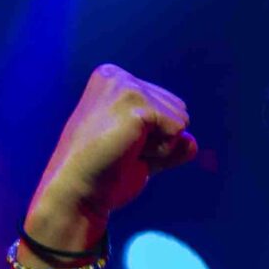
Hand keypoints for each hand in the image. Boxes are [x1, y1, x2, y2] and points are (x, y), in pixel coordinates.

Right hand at [28, 64, 198, 230]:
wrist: (76, 193)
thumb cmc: (102, 176)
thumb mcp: (140, 155)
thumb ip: (167, 144)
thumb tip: (192, 143)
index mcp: (111, 80)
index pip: (167, 105)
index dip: (152, 138)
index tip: (119, 147)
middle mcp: (117, 76)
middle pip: (178, 109)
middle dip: (159, 140)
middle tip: (123, 153)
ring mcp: (126, 87)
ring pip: (181, 119)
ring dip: (160, 147)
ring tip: (124, 153)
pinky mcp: (136, 104)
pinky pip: (177, 131)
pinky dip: (161, 152)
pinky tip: (129, 154)